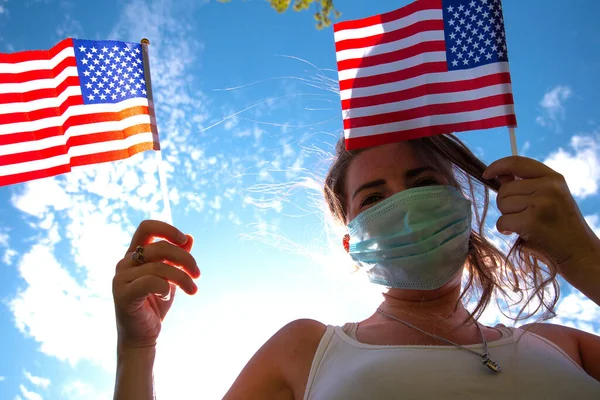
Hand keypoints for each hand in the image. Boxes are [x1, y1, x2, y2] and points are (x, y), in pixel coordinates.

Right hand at [112, 220, 199, 349]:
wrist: (143, 336)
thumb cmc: (156, 304)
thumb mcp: (171, 277)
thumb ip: (177, 257)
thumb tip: (190, 237)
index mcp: (134, 254)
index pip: (147, 227)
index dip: (167, 229)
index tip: (184, 241)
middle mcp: (125, 263)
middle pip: (160, 247)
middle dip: (185, 259)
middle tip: (197, 274)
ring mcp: (121, 278)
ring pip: (160, 266)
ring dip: (183, 278)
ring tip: (192, 290)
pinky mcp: (122, 294)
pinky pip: (151, 281)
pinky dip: (166, 287)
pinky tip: (168, 295)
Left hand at [483, 156, 599, 272]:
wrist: (578, 252)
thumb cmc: (560, 226)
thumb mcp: (549, 197)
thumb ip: (525, 184)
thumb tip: (499, 174)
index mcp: (553, 177)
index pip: (517, 162)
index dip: (498, 166)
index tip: (486, 174)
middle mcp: (549, 186)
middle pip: (505, 188)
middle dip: (506, 203)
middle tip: (522, 216)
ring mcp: (541, 203)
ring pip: (502, 204)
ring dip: (507, 217)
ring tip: (525, 224)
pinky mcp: (532, 221)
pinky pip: (502, 221)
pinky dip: (505, 229)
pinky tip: (520, 234)